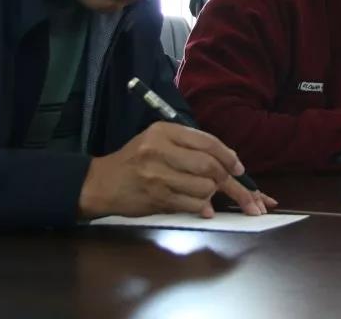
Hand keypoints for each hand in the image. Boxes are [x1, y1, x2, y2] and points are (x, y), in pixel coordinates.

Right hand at [78, 122, 275, 218]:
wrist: (101, 183)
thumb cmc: (135, 160)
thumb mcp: (159, 140)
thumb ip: (191, 147)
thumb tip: (231, 162)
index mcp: (165, 131)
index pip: (208, 142)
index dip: (229, 157)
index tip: (240, 169)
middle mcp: (161, 150)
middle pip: (209, 165)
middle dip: (229, 180)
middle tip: (240, 190)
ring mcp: (158, 175)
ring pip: (204, 187)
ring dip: (213, 195)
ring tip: (210, 196)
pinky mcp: (156, 197)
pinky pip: (191, 204)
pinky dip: (203, 208)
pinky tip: (205, 210)